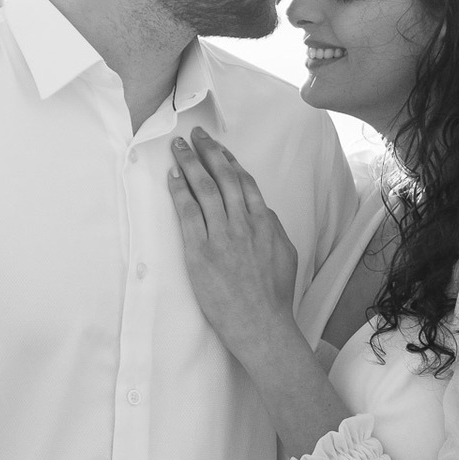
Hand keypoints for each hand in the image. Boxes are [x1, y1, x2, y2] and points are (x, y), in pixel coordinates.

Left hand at [167, 127, 298, 357]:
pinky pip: (187, 213)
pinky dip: (179, 192)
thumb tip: (260, 210)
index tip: (218, 148)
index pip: (244, 182)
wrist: (261, 324)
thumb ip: (272, 228)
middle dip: (207, 152)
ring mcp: (221, 236)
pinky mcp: (201, 252)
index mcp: (264, 222)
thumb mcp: (285, 254)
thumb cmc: (273, 295)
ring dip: (189, 164)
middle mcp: (243, 223)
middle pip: (222, 178)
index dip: (229, 161)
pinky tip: (173, 177)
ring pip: (204, 189)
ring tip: (178, 148)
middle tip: (195, 135)